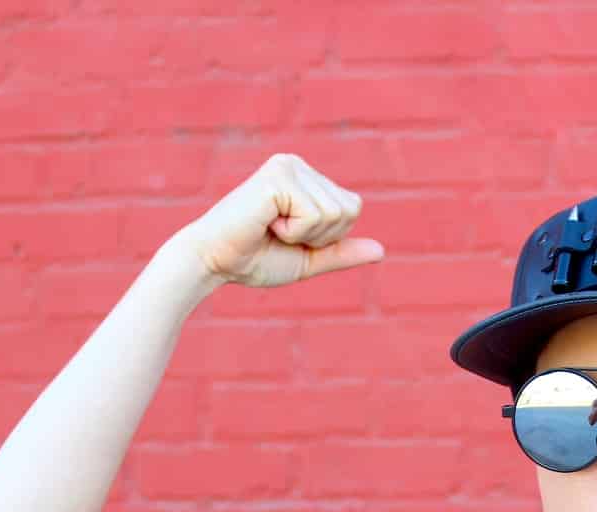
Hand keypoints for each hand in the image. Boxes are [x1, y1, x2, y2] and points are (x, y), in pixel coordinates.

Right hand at [177, 153, 383, 287]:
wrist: (214, 263)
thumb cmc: (254, 259)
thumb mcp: (308, 259)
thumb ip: (341, 252)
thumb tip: (382, 251)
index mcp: (306, 177)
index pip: (352, 207)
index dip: (329, 235)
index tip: (291, 235)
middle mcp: (297, 164)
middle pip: (349, 209)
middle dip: (320, 235)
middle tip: (279, 233)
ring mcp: (288, 165)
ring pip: (335, 212)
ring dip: (305, 234)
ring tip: (271, 227)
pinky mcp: (278, 176)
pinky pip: (315, 214)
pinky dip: (293, 231)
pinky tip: (266, 223)